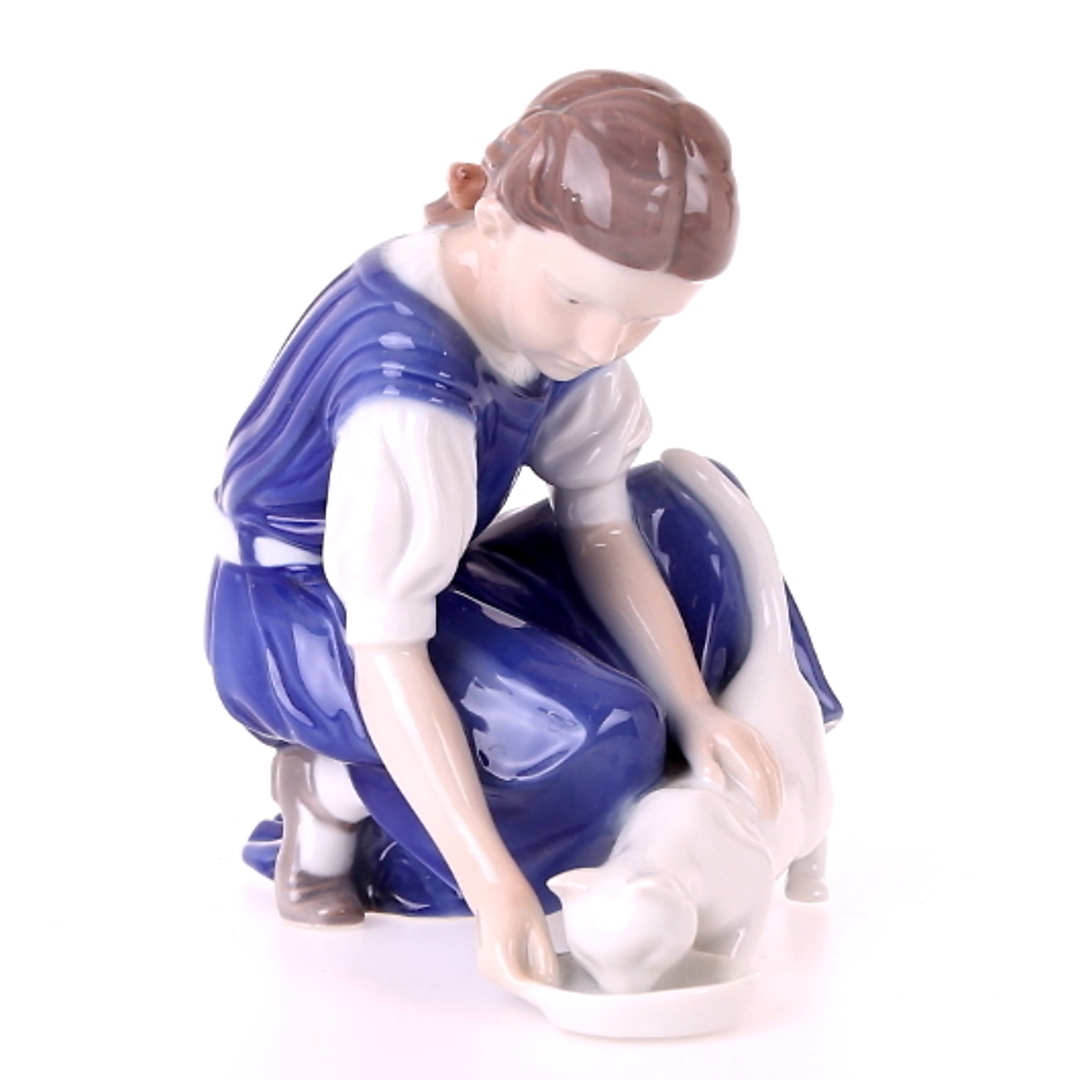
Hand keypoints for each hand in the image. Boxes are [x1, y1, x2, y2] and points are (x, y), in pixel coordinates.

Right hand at [474, 880, 558, 992]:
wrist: (494, 887)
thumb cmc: (514, 900)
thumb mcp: (538, 929)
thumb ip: (546, 961)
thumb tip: (553, 983)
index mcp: (500, 962)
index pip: (528, 990)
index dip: (548, 992)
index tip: (562, 990)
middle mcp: (490, 971)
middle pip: (524, 989)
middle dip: (543, 983)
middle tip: (559, 968)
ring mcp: (488, 969)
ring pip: (519, 984)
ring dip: (535, 976)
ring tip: (545, 954)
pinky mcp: (491, 966)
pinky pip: (514, 976)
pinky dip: (527, 970)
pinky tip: (534, 952)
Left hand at [676, 702, 782, 819]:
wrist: (695, 708)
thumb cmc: (694, 734)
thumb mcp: (694, 750)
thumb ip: (706, 766)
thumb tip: (720, 787)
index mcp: (735, 742)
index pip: (755, 774)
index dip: (761, 797)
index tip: (763, 816)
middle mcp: (750, 737)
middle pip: (769, 771)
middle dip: (773, 796)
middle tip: (772, 820)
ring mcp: (756, 736)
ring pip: (774, 765)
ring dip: (777, 788)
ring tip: (775, 809)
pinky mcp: (757, 737)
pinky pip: (773, 759)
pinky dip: (776, 777)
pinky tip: (774, 790)